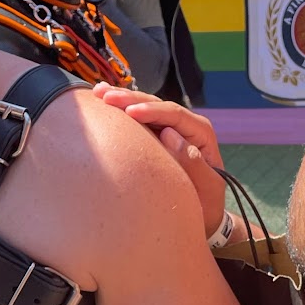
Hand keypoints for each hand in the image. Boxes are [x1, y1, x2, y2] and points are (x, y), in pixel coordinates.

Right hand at [94, 83, 227, 238]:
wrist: (203, 213)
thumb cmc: (206, 203)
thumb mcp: (206, 188)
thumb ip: (193, 163)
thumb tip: (170, 135)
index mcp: (200, 133)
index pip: (175, 115)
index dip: (152, 111)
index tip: (130, 112)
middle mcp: (184, 126)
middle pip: (157, 105)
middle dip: (131, 99)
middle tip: (105, 95)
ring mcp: (168, 128)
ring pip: (144, 107)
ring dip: (121, 99)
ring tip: (98, 92)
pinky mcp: (155, 135)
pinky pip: (137, 119)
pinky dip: (120, 110)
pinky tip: (102, 101)